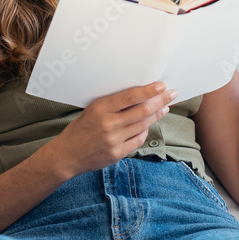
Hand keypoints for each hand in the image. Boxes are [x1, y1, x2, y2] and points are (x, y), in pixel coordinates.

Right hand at [56, 81, 175, 174]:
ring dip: (157, 114)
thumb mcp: (93, 109)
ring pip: (143, 125)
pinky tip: (148, 125)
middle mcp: (108, 124)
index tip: (162, 85)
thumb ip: (114, 104)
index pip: (130, 96)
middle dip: (160, 101)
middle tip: (171, 94)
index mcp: (100, 108)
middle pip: (142, 110)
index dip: (149, 91)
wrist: (67, 154)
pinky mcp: (117, 153)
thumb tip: (141, 95)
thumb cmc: (82, 128)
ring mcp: (114, 140)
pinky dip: (145, 131)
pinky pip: (138, 140)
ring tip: (165, 107)